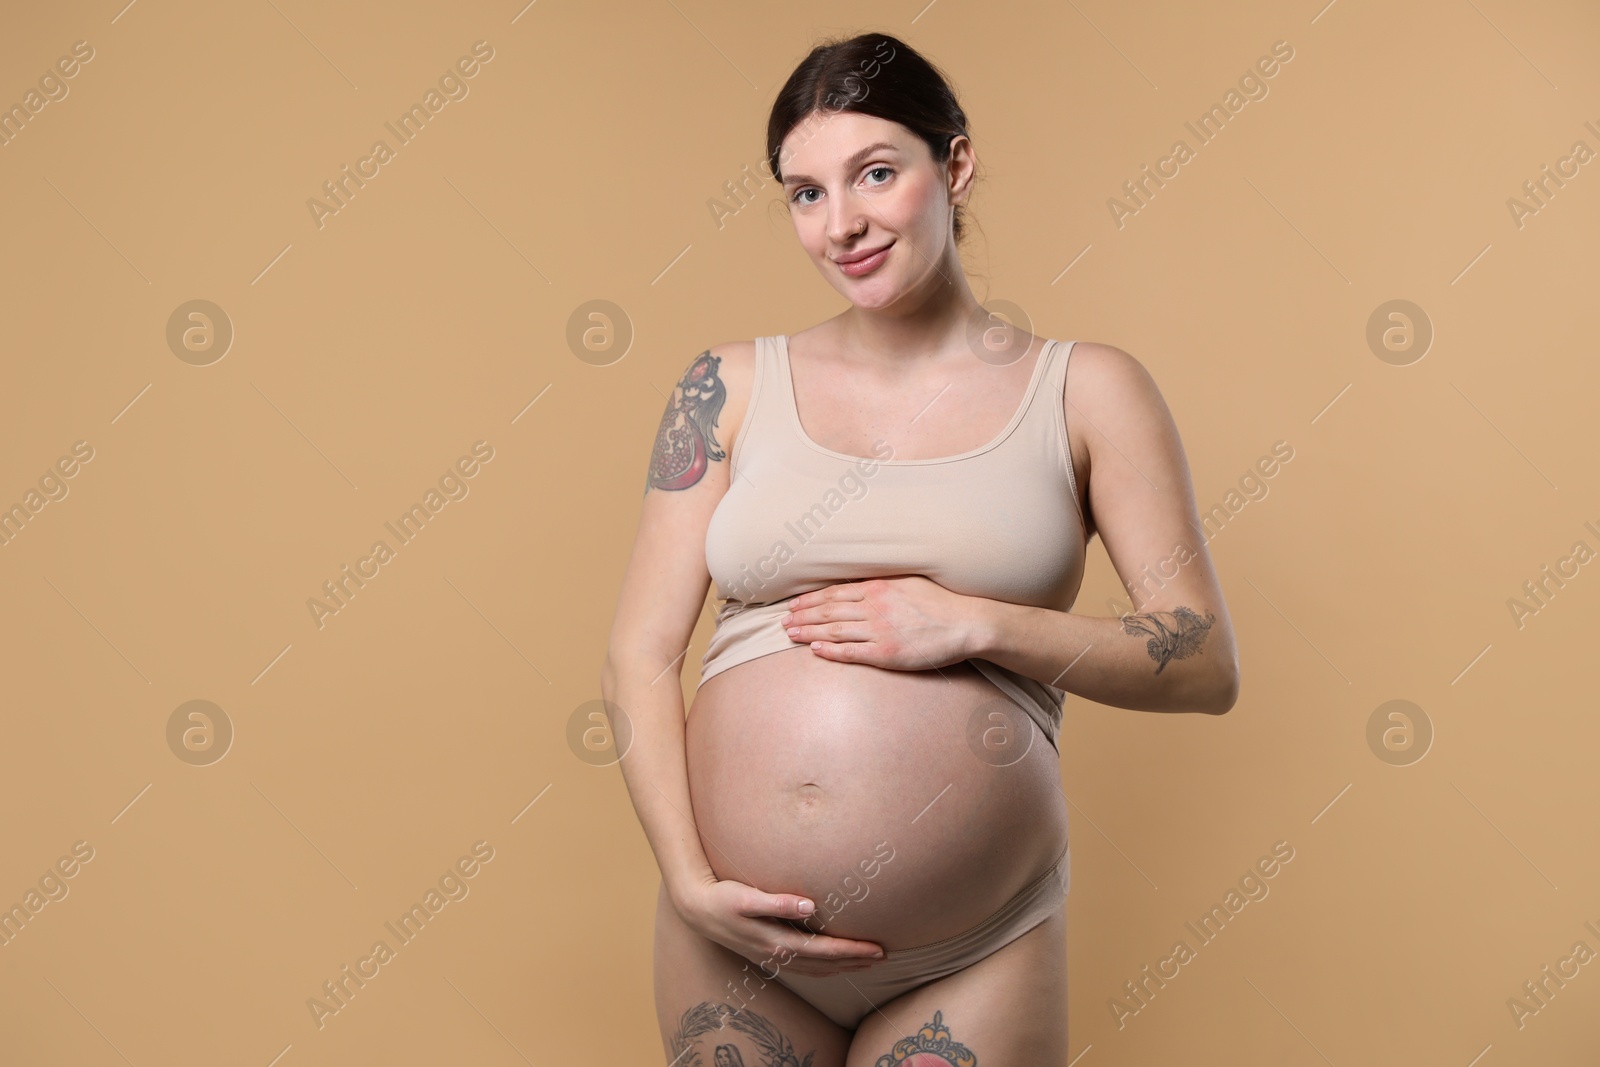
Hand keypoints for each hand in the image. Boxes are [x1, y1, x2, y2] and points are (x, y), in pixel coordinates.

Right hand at [673, 874, 885, 977]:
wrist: (696, 909)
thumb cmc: (723, 898)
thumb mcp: (747, 897)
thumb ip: (777, 902)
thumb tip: (808, 905)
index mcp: (776, 942)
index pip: (824, 950)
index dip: (851, 951)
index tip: (876, 948)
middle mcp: (776, 954)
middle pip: (824, 964)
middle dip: (854, 961)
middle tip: (883, 956)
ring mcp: (771, 957)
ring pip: (815, 969)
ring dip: (841, 967)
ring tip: (865, 963)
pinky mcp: (766, 953)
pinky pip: (803, 967)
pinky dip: (822, 968)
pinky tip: (831, 964)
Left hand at [778, 575, 979, 669]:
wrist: (966, 623)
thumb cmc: (941, 601)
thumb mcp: (909, 581)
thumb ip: (883, 582)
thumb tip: (861, 581)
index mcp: (879, 587)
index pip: (835, 592)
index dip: (811, 599)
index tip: (794, 604)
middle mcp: (874, 607)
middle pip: (829, 611)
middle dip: (803, 615)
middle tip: (783, 621)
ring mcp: (879, 631)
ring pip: (834, 630)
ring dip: (809, 631)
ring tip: (790, 634)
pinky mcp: (886, 653)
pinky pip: (851, 652)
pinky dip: (831, 651)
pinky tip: (815, 649)